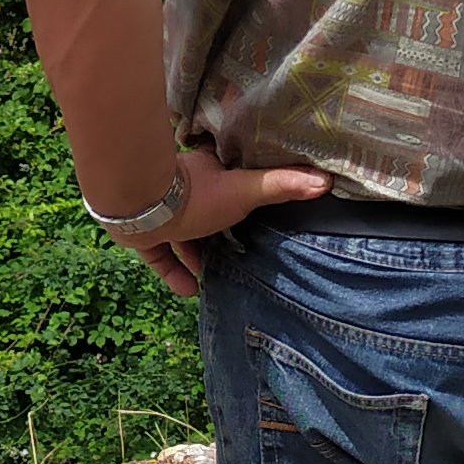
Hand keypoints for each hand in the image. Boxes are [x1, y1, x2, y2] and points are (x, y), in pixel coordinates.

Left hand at [124, 146, 328, 299]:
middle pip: (204, 205)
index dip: (240, 186)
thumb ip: (282, 186)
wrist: (139, 203)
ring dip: (195, 251)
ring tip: (214, 272)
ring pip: (180, 232)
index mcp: (208, 172)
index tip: (253, 200)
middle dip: (217, 223)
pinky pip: (160, 255)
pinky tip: (190, 291)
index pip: (228, 176)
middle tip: (236, 244)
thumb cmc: (196, 194)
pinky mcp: (142, 234)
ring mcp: (160, 212)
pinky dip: (174, 272)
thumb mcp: (245, 190)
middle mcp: (183, 189)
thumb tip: (324, 180)